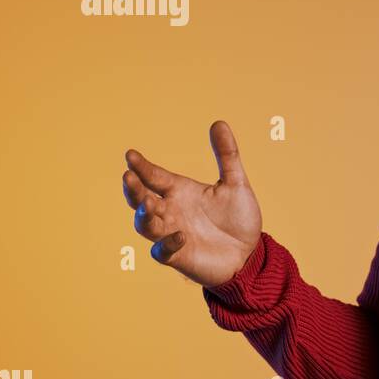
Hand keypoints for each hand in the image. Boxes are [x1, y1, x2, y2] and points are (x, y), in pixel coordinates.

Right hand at [122, 120, 262, 287]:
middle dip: (134, 189)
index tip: (131, 155)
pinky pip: (163, 251)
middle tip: (129, 177)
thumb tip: (219, 122)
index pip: (155, 176)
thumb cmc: (238, 219)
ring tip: (147, 205)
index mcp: (180, 191)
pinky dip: (167, 243)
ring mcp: (171, 234)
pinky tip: (180, 235)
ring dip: (143, 215)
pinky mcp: (178, 256)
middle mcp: (171, 211)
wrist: (249, 254)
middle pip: (142, 199)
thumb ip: (227, 155)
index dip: (142, 166)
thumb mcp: (236, 184)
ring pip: (145, 224)